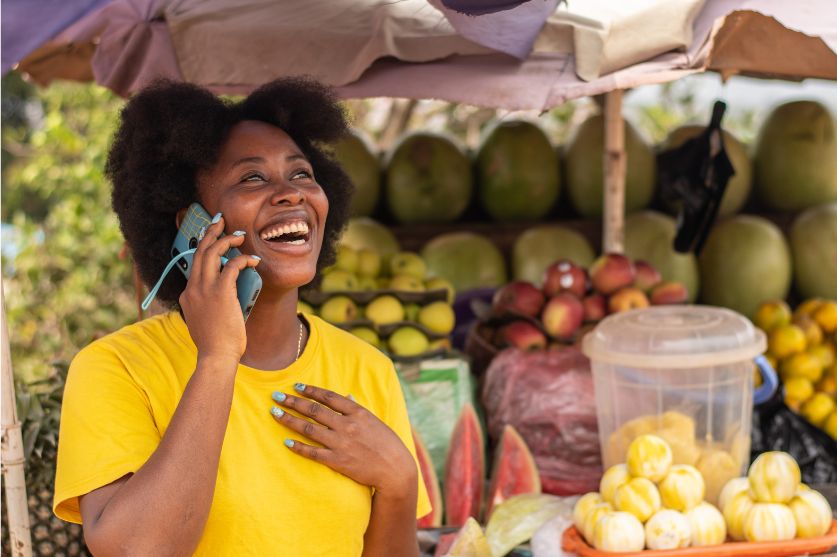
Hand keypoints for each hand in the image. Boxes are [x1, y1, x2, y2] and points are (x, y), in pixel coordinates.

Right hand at [179, 214, 259, 364]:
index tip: (211, 239)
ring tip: (239, 236)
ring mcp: (205, 289)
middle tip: (219, 221)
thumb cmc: (216, 344)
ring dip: (226, 240)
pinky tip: (253, 261)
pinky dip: (243, 260)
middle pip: (199, 252)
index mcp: (188, 295)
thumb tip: (225, 300)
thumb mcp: (206, 321)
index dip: (204, 249)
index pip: (194, 266)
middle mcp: (193, 288)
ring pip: (212, 253)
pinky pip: (232, 266)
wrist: (216, 356)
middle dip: (210, 233)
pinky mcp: (221, 292)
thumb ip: (210, 307)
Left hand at [270, 384, 417, 496]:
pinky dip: (298, 447)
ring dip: (289, 420)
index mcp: (358, 412)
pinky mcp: (337, 461)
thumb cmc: (387, 443)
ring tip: (274, 413)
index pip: (329, 397)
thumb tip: (346, 396)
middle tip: (276, 396)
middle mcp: (347, 425)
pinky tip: (286, 442)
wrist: (395, 470)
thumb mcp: (374, 421)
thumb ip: (357, 409)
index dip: (311, 390)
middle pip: (314, 410)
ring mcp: (341, 443)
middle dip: (293, 402)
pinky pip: (313, 452)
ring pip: (309, 428)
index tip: (296, 386)